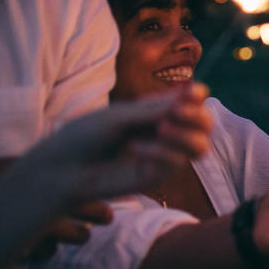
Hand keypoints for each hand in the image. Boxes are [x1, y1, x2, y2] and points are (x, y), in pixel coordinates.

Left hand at [23, 84, 213, 255]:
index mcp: (156, 111)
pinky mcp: (158, 176)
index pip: (191, 101)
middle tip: (176, 112)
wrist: (64, 169)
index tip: (193, 92)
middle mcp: (165, 131)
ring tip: (162, 130)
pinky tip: (136, 149)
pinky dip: (161, 151)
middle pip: (204, 124)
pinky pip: (177, 162)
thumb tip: (193, 95)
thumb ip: (156, 109)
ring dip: (186, 135)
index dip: (197, 95)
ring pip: (200, 146)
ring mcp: (164, 154)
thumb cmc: (85, 137)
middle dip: (197, 116)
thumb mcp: (121, 116)